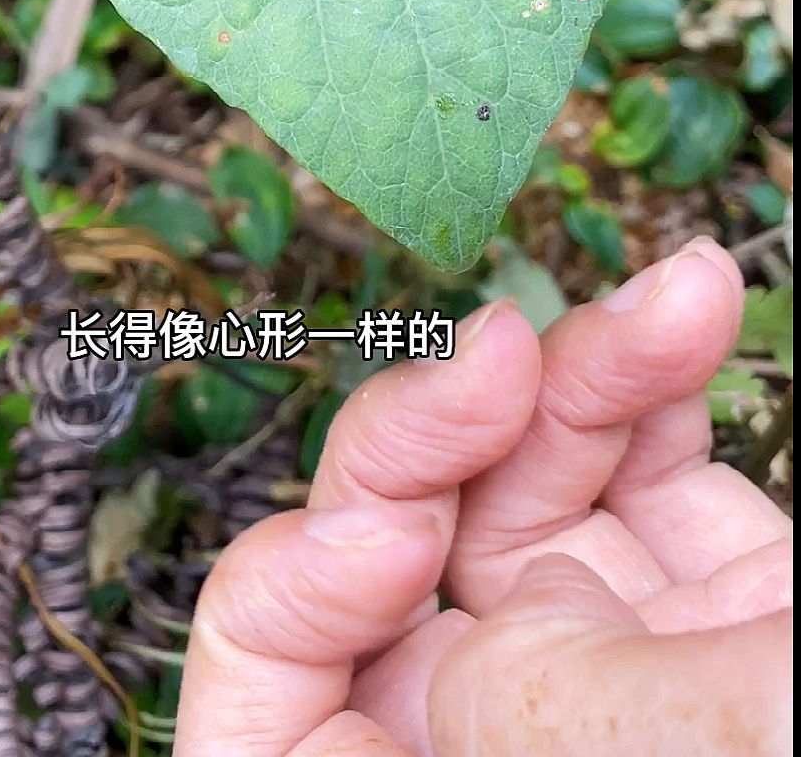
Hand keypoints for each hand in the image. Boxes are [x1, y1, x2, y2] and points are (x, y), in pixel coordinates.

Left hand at [173, 239, 791, 755]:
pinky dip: (652, 384)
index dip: (293, 600)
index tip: (377, 529)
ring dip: (580, 372)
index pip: (273, 715)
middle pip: (401, 561)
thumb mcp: (725, 756)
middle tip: (513, 343)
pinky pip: (646, 473)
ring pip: (531, 488)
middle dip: (443, 431)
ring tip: (678, 289)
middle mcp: (527, 749)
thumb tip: (469, 658)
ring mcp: (625, 678)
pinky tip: (693, 316)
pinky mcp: (722, 609)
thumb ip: (564, 726)